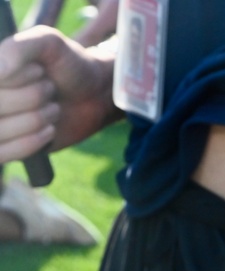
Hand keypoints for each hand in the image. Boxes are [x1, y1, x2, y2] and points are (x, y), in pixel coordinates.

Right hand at [0, 26, 117, 160]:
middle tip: (49, 89)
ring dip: (35, 119)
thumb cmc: (69, 64)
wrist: (96, 95)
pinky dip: (30, 142)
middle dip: (31, 97)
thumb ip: (19, 48)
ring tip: (52, 107)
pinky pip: (3, 154)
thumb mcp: (47, 42)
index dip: (17, 80)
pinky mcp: (6, 148)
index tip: (40, 71)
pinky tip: (49, 130)